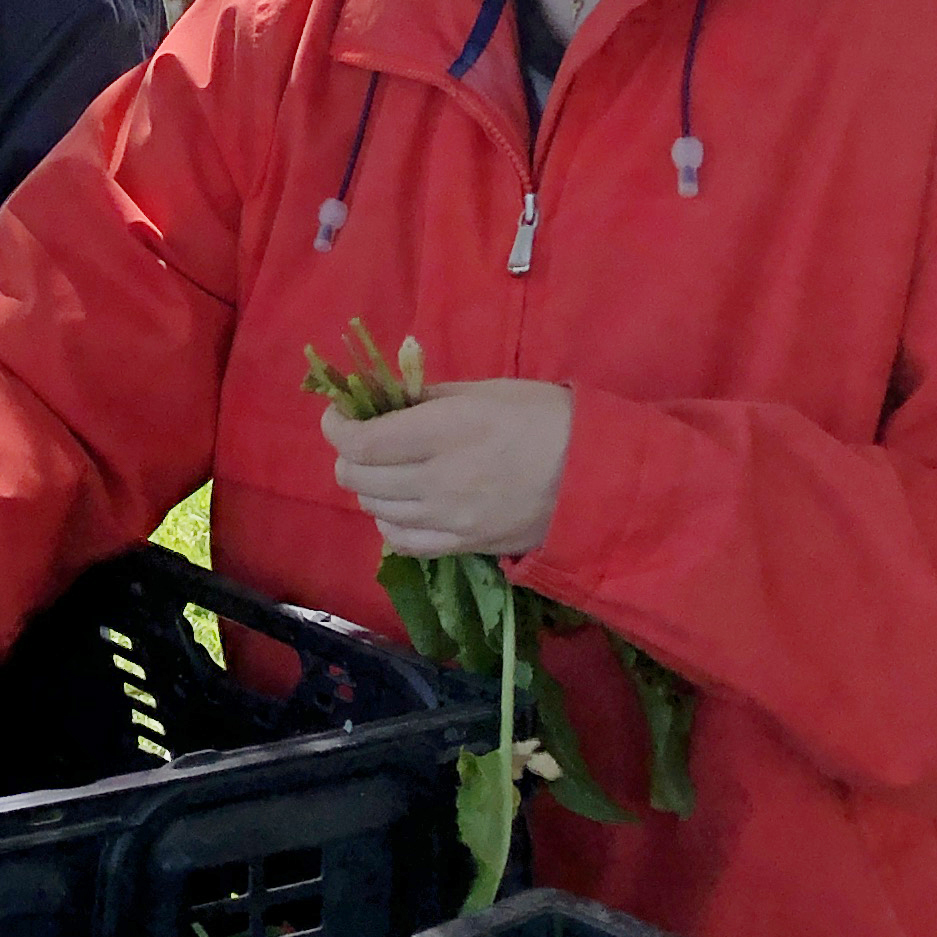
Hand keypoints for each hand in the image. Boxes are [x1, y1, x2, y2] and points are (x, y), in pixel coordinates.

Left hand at [320, 380, 575, 561]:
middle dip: (349, 458)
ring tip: (386, 471)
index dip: (337, 428)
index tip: (339, 415)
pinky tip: (402, 507)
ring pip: (376, 511)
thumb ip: (429, 397)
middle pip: (359, 479)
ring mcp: (450, 519)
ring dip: (370, 489)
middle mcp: (438, 480)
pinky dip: (390, 524)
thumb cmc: (547, 419)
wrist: (600, 477)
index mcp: (445, 431)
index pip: (362, 442)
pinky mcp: (465, 546)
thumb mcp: (487, 391)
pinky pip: (404, 542)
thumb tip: (388, 402)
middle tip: (363, 441)